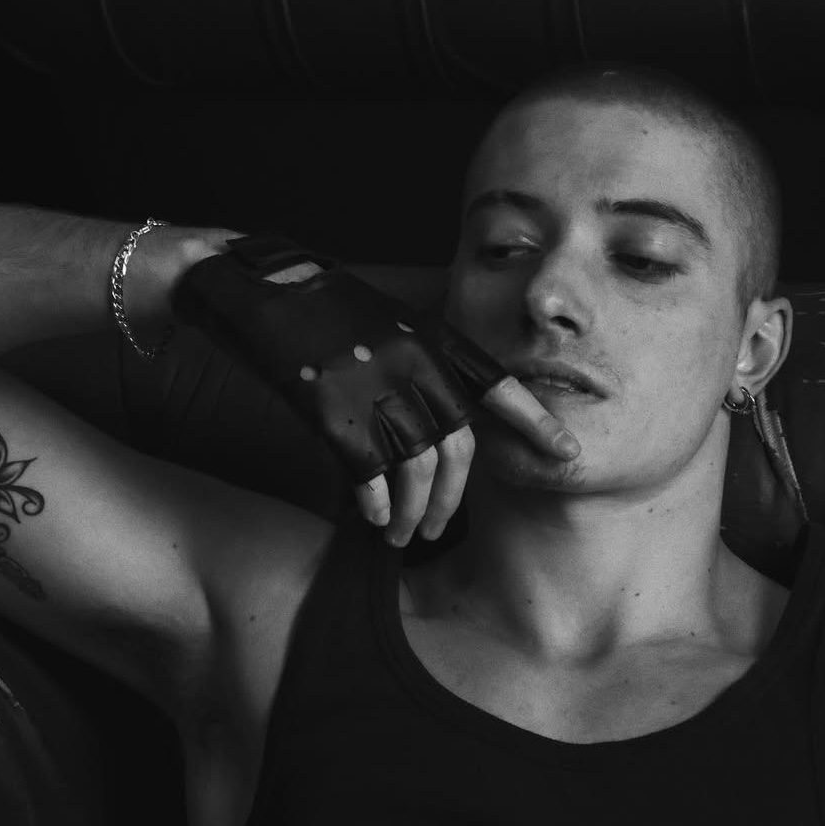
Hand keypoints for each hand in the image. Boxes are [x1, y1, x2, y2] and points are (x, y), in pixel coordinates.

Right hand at [172, 235, 579, 541]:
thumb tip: (452, 422)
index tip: (568, 452)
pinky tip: (369, 516)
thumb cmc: (326, 312)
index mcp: (433, 340)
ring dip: (410, 512)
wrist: (256, 288)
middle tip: (437, 530)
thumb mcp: (392, 325)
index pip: (498, 387)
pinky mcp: (331, 405)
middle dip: (451, 500)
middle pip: (458, 449)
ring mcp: (373, 384)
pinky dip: (372, 500)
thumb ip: (428, 367)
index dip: (536, 422)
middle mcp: (414, 363)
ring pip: (415, 467)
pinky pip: (367, 470)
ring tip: (398, 536)